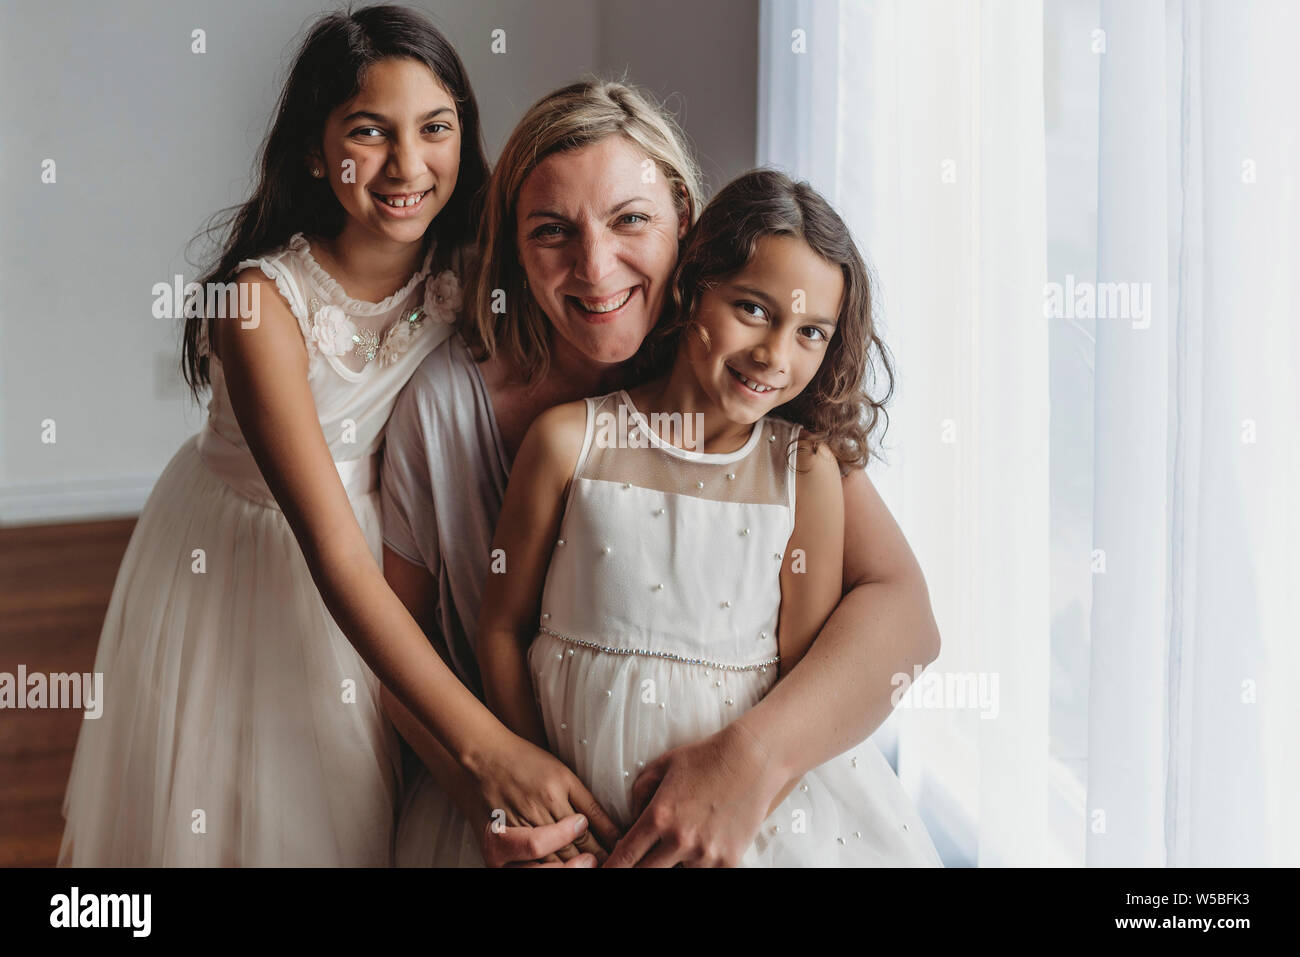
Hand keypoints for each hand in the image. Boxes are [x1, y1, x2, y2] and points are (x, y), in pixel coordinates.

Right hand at [468, 731, 621, 866]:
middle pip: (569, 851)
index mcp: (552, 795)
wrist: (486, 758)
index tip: (618, 852)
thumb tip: (614, 830)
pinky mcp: (497, 846)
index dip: (604, 847)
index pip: (585, 833)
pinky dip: (546, 870)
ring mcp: (513, 832)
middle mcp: (534, 814)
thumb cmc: (527, 762)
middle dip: (592, 860)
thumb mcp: (563, 775)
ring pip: (549, 863)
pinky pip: (524, 867)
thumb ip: (589, 803)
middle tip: (609, 864)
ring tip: (587, 866)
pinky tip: (559, 868)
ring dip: (570, 868)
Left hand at [603, 721, 786, 867]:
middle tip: (640, 861)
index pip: (624, 857)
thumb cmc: (706, 758)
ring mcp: (705, 855)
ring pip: (676, 876)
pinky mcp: (728, 862)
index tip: (605, 872)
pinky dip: (699, 867)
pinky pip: (705, 875)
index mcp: (658, 816)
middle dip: (638, 870)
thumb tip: (630, 821)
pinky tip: (700, 852)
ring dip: (673, 866)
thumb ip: (638, 794)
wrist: (752, 759)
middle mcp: (679, 840)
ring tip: (680, 846)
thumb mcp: (662, 765)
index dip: (612, 869)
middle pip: (645, 874)